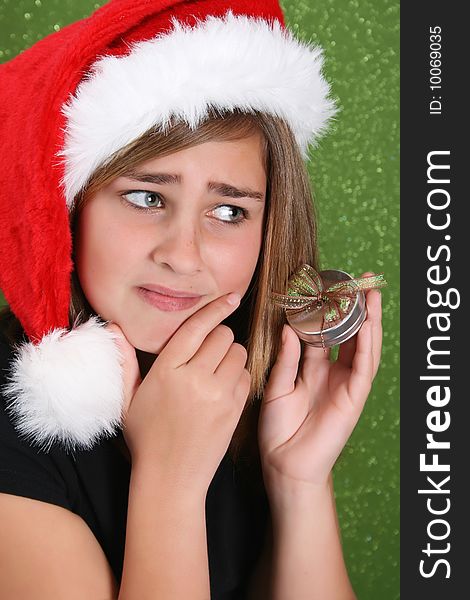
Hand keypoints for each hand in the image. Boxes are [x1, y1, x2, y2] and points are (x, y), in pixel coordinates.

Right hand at [108, 293, 250, 494]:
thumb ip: (124, 361)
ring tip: (215, 369)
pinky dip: (238, 375)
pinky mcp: (234, 410)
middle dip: (218, 337)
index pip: (196, 328)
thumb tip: (116, 327)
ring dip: (230, 355)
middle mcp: (195, 379)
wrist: (171, 478)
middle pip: (222, 336)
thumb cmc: (146, 437)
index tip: (230, 297)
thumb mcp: (126, 400)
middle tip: (207, 351)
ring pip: (238, 353)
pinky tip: (224, 386)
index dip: (215, 308)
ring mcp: (218, 395)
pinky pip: (246, 376)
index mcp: (167, 372)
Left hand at [259, 274, 382, 492]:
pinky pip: (363, 367)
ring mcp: (345, 384)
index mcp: (312, 369)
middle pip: (348, 334)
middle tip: (359, 280)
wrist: (285, 465)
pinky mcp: (353, 397)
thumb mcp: (278, 387)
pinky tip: (368, 322)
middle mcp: (332, 373)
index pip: (324, 333)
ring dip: (368, 319)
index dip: (327, 311)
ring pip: (362, 346)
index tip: (326, 286)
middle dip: (354, 308)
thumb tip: (290, 329)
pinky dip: (368, 344)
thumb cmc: (279, 429)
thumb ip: (287, 359)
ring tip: (370, 292)